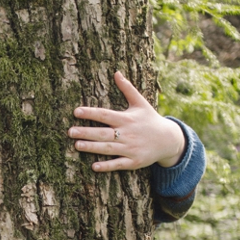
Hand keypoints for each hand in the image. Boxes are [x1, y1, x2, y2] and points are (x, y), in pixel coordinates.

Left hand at [67, 71, 184, 171]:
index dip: (91, 113)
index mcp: (126, 119)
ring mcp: (131, 148)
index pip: (105, 114)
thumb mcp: (140, 103)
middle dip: (86, 132)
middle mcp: (127, 133)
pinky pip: (119, 164)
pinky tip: (94, 166)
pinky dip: (107, 166)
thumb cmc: (150, 119)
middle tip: (70, 131)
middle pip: (104, 133)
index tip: (76, 111)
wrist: (170, 140)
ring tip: (76, 145)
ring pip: (108, 148)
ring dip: (92, 148)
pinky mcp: (134, 161)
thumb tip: (116, 72)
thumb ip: (127, 89)